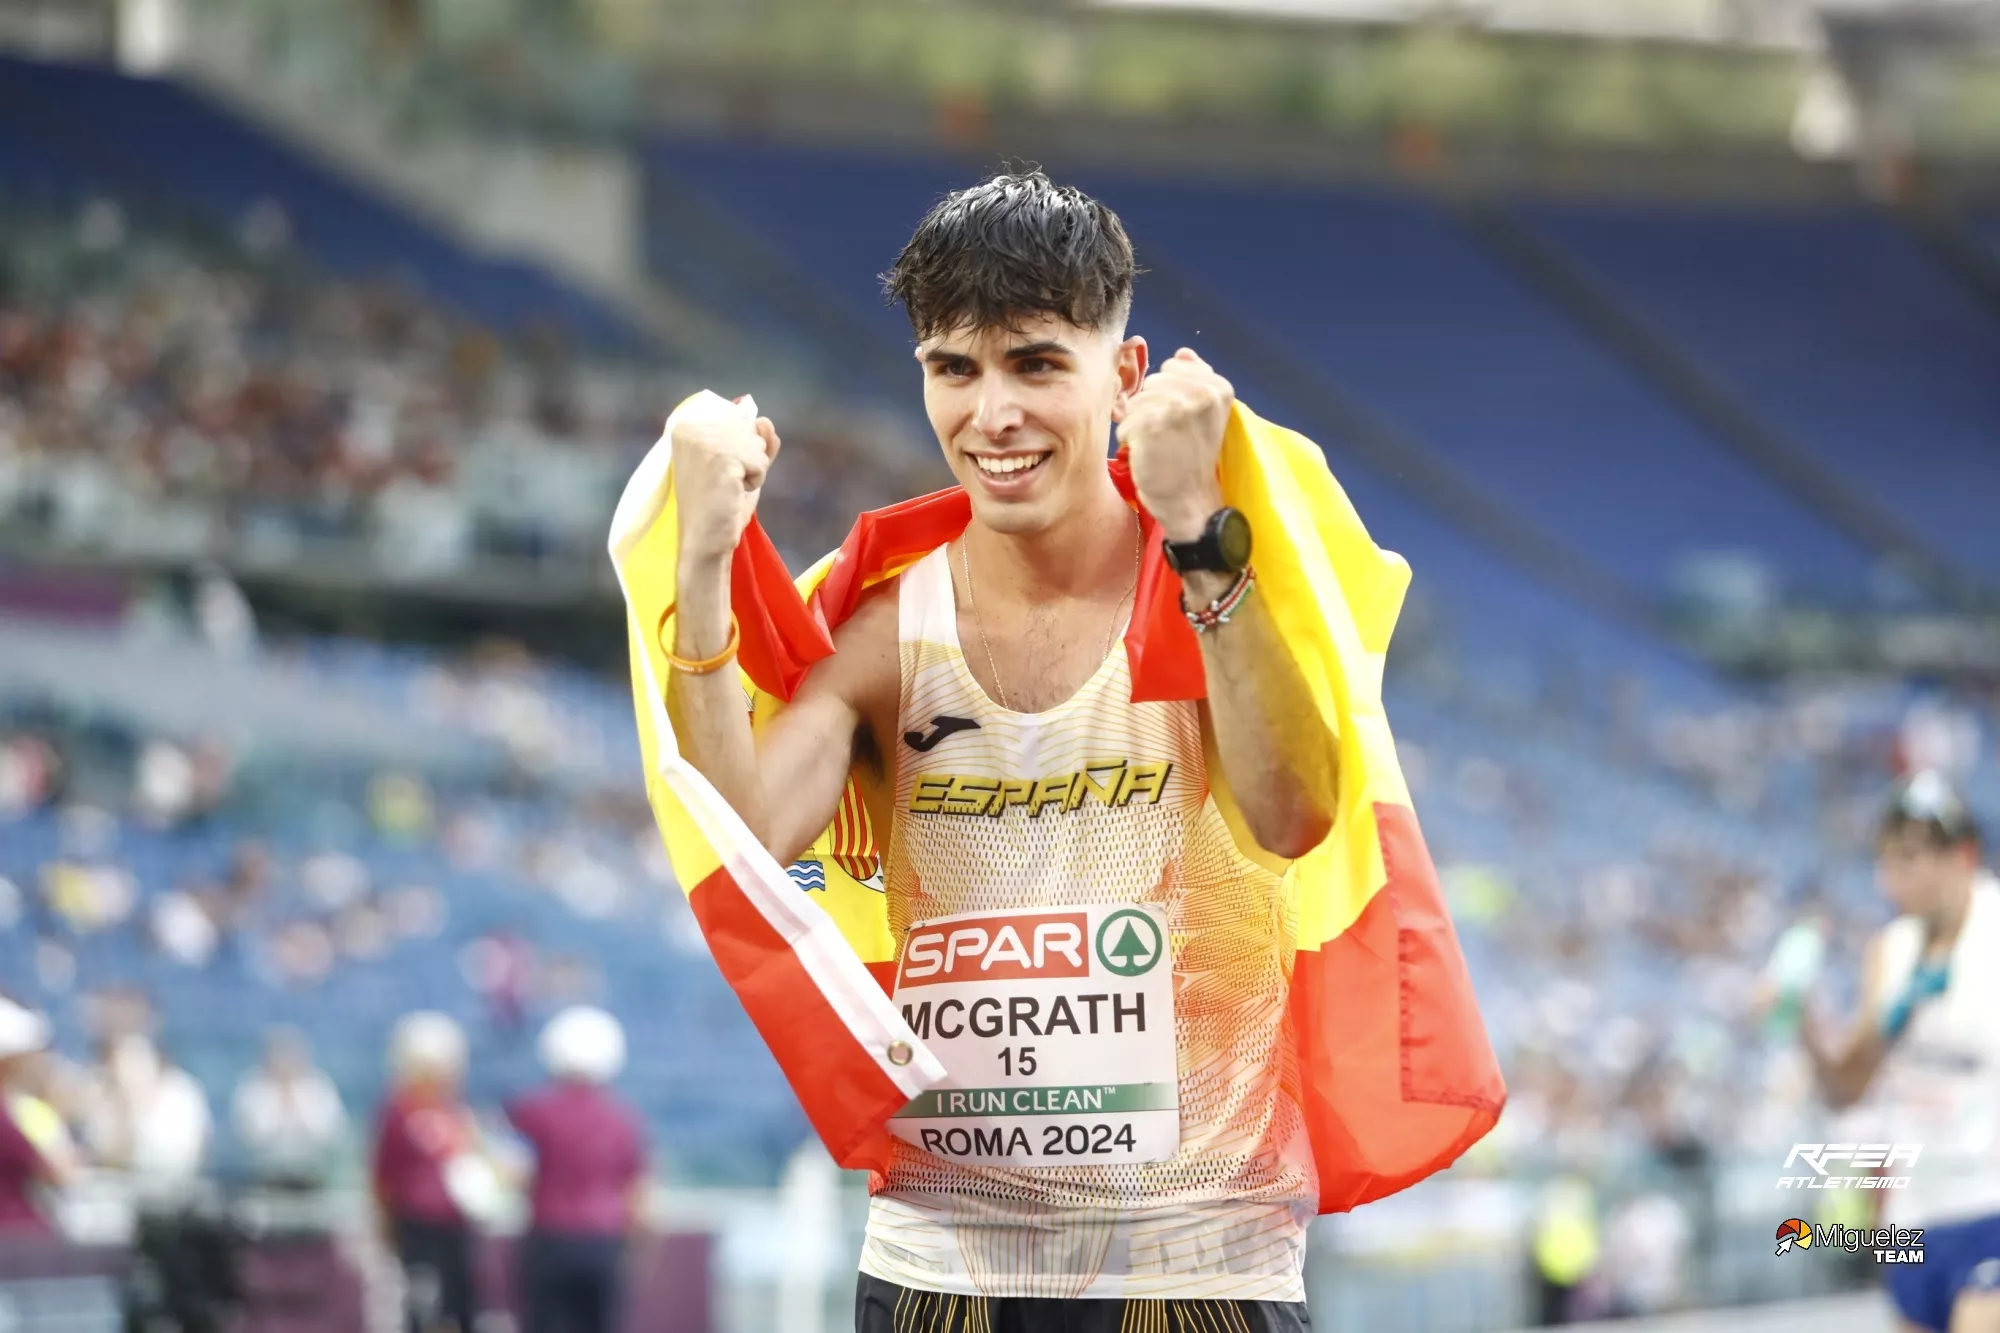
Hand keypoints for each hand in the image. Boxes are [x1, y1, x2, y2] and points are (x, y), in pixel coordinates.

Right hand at [672, 397, 781, 567]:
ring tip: (727, 488)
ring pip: (757, 445)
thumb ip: (755, 439)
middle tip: (723, 484)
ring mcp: (704, 441)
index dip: (739, 452)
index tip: (719, 473)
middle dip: (747, 461)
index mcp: (687, 426)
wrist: (705, 540)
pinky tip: (733, 493)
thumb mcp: (740, 463)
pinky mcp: (721, 456)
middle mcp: (691, 428)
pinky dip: (755, 480)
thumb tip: (765, 422)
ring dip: (752, 471)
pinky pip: (760, 461)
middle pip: (749, 431)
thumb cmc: (719, 505)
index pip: (738, 421)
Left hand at [1116, 349, 1231, 540]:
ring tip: (1159, 446)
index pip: (1172, 367)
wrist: (1191, 500)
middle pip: (1151, 382)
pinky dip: (1129, 440)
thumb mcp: (1205, 414)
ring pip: (1136, 401)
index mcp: (1218, 386)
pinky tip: (1148, 455)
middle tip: (1169, 436)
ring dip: (1139, 425)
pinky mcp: (1153, 425)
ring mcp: (1177, 407)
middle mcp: (1202, 393)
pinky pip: (1125, 422)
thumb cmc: (1193, 457)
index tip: (1181, 420)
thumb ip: (1196, 379)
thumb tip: (1183, 352)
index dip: (1168, 394)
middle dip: (1151, 408)